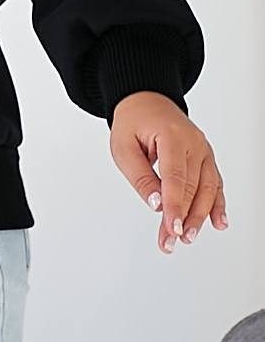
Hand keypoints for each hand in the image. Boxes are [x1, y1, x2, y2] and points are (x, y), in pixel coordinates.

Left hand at [109, 91, 227, 253]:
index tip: (172, 228)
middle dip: (183, 217)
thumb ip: (140, 177)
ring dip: (200, 216)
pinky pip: (214, 182)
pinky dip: (217, 204)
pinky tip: (218, 223)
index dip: (174, 205)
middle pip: (192, 186)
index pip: (175, 176)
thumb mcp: (123, 148)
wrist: (146, 100)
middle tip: (171, 241)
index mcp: (170, 135)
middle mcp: (193, 141)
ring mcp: (203, 149)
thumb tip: (156, 205)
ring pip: (207, 187)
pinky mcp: (206, 157)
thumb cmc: (133, 123)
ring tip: (188, 237)